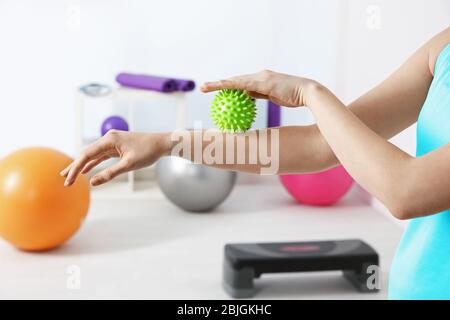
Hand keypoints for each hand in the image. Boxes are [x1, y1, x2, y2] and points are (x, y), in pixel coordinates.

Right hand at [61, 130, 168, 186]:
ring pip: (93, 154)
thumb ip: (110, 173)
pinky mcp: (117, 146)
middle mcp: (109, 138)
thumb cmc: (148, 152)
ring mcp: (113, 142)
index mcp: (110, 139)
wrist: (162, 143)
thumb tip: (92, 182)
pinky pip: (101, 155)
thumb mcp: (129, 165)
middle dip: (75, 166)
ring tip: (69, 174)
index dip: (76, 168)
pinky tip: (86, 170)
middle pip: (87, 153)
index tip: (68, 180)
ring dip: (82, 165)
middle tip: (63, 179)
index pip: (87, 154)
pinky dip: (93, 163)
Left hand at [201, 69, 317, 106]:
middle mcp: (259, 76)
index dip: (228, 87)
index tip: (217, 92)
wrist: (307, 92)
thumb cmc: (294, 98)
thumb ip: (261, 95)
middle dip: (218, 84)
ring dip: (219, 84)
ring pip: (235, 80)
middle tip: (203, 88)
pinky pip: (242, 84)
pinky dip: (229, 85)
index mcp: (262, 80)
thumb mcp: (275, 98)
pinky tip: (219, 88)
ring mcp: (260, 77)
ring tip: (204, 88)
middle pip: (234, 80)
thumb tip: (248, 98)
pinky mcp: (262, 81)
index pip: (241, 83)